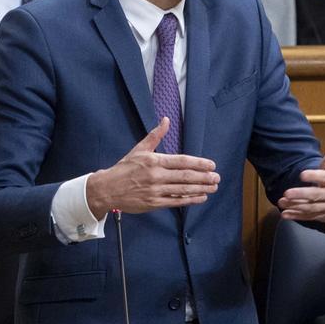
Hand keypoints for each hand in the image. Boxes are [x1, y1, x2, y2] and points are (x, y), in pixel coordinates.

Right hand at [85, 118, 219, 219]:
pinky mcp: (154, 203)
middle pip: (185, 177)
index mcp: (154, 161)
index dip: (199, 163)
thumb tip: (166, 120)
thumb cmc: (124, 168)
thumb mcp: (139, 149)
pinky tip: (201, 197)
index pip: (182, 161)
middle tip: (217, 177)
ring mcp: (156, 191)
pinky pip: (176, 202)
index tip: (211, 164)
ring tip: (213, 187)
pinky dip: (190, 200)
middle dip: (204, 177)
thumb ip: (155, 135)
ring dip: (201, 188)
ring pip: (183, 190)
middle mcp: (156, 176)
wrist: (107, 189)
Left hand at [278, 128, 324, 223]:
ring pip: (311, 208)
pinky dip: (297, 216)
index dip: (314, 176)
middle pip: (317, 196)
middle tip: (286, 192)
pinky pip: (308, 217)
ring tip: (282, 201)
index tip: (301, 174)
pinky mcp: (321, 216)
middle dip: (302, 194)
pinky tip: (285, 214)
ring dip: (296, 206)